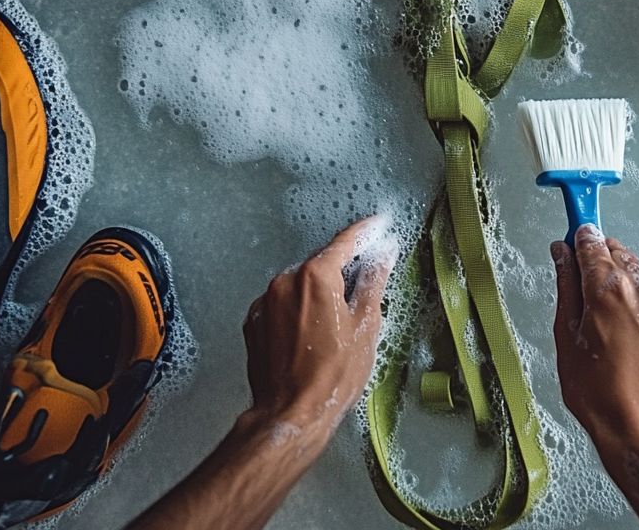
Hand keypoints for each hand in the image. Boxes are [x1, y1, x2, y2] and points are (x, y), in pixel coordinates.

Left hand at [129, 216, 398, 529]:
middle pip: (320, 264)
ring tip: (335, 324)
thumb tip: (384, 253)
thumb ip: (373, 282)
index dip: (366, 232)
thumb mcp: (365, 326)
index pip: (345, 242)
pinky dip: (297, 310)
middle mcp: (285, 280)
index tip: (378, 225)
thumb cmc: (331, 375)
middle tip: (362, 289)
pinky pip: (282, 305)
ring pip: (300, 285)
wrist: (290, 413)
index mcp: (316, 275)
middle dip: (341, 271)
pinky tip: (311, 335)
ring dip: (317, 293)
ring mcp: (265, 301)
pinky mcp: (254, 322)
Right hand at [550, 224, 638, 458]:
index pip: (591, 241)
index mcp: (609, 289)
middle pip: (615, 252)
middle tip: (583, 292)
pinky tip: (628, 329)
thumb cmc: (600, 392)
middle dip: (598, 263)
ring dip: (620, 282)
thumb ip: (566, 286)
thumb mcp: (566, 336)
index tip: (570, 236)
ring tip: (607, 320)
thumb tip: (561, 254)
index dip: (578, 238)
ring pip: (636, 271)